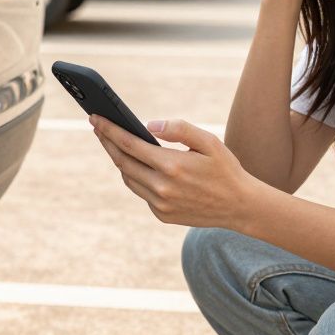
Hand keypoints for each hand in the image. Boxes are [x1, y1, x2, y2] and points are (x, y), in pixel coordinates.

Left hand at [89, 113, 260, 229]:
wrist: (240, 207)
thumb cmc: (225, 169)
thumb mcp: (209, 142)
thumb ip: (180, 129)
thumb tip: (150, 124)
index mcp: (172, 165)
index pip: (129, 144)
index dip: (109, 130)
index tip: (95, 119)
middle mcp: (162, 187)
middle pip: (122, 161)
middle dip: (107, 142)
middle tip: (97, 127)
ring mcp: (160, 204)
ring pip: (128, 178)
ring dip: (119, 160)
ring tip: (114, 143)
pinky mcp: (162, 215)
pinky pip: (141, 192)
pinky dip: (136, 177)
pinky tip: (136, 165)